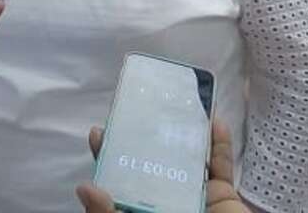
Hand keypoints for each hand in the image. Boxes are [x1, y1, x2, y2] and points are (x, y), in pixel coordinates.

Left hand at [76, 119, 250, 212]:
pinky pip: (221, 166)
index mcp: (139, 209)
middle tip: (142, 106)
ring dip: (186, 132)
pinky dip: (219, 144)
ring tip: (179, 104)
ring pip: (189, 158)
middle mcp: (165, 200)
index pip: (119, 180)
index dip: (108, 156)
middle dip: (148, 136)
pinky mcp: (222, 196)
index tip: (98, 131)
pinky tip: (215, 123)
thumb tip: (84, 187)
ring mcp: (194, 196)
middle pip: (153, 162)